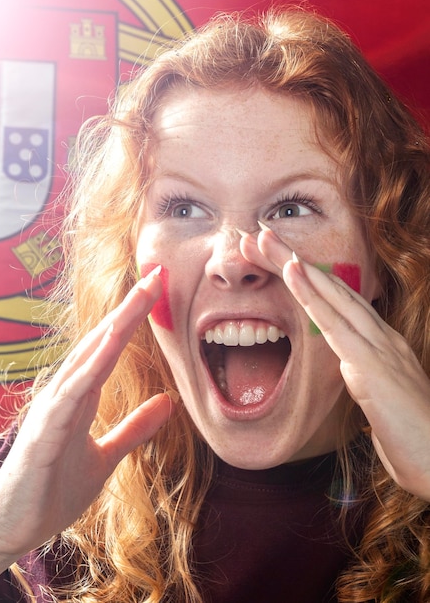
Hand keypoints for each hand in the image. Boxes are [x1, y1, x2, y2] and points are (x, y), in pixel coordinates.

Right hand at [0, 266, 174, 561]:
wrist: (12, 529)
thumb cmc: (54, 489)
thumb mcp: (106, 458)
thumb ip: (134, 429)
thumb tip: (169, 402)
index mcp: (80, 397)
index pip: (110, 348)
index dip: (134, 318)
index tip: (158, 289)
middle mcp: (65, 395)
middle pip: (100, 342)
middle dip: (129, 309)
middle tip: (156, 274)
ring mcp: (51, 413)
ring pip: (85, 361)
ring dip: (113, 329)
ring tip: (139, 298)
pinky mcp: (42, 437)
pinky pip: (68, 399)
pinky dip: (87, 372)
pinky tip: (106, 351)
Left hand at [240, 225, 429, 499]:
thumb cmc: (412, 438)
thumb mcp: (381, 400)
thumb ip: (365, 377)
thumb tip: (350, 366)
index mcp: (382, 345)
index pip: (340, 303)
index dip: (310, 280)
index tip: (281, 260)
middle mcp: (382, 337)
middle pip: (332, 289)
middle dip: (294, 261)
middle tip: (261, 235)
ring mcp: (380, 347)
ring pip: (331, 295)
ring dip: (295, 266)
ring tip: (266, 240)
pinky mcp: (373, 365)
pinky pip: (335, 323)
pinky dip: (311, 295)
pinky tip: (292, 272)